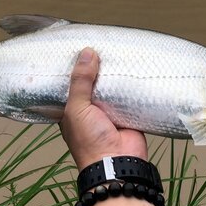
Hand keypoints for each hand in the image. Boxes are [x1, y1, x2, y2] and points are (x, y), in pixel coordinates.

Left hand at [60, 48, 147, 170]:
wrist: (118, 162)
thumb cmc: (90, 140)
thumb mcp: (77, 108)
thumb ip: (80, 81)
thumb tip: (87, 52)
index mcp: (72, 110)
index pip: (71, 84)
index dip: (74, 68)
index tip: (78, 47)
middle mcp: (90, 110)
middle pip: (93, 84)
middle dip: (97, 68)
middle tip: (102, 42)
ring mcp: (110, 112)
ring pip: (112, 88)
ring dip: (115, 75)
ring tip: (119, 49)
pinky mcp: (129, 114)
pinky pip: (130, 95)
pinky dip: (132, 84)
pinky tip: (134, 65)